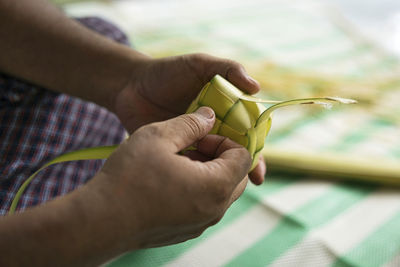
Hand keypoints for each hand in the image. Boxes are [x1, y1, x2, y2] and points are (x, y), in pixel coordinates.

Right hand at [92, 107, 250, 248]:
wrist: (100, 221)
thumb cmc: (129, 177)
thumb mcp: (159, 136)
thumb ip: (190, 123)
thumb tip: (209, 116)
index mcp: (216, 186)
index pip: (244, 156)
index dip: (224, 140)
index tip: (198, 137)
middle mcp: (215, 209)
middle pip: (237, 176)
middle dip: (219, 156)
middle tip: (190, 147)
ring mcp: (201, 224)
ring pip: (221, 191)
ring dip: (208, 172)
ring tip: (177, 162)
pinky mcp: (187, 231)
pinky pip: (205, 205)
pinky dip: (198, 189)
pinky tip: (169, 180)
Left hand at [112, 53, 265, 183]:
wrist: (130, 87)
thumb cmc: (167, 72)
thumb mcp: (199, 65)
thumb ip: (227, 69)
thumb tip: (256, 87)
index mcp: (224, 110)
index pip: (246, 130)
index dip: (256, 146)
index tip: (258, 161)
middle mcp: (213, 128)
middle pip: (235, 150)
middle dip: (245, 167)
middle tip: (251, 180)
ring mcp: (194, 143)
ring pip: (214, 162)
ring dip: (223, 175)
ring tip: (228, 186)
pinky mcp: (176, 153)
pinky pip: (191, 167)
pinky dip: (197, 177)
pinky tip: (201, 185)